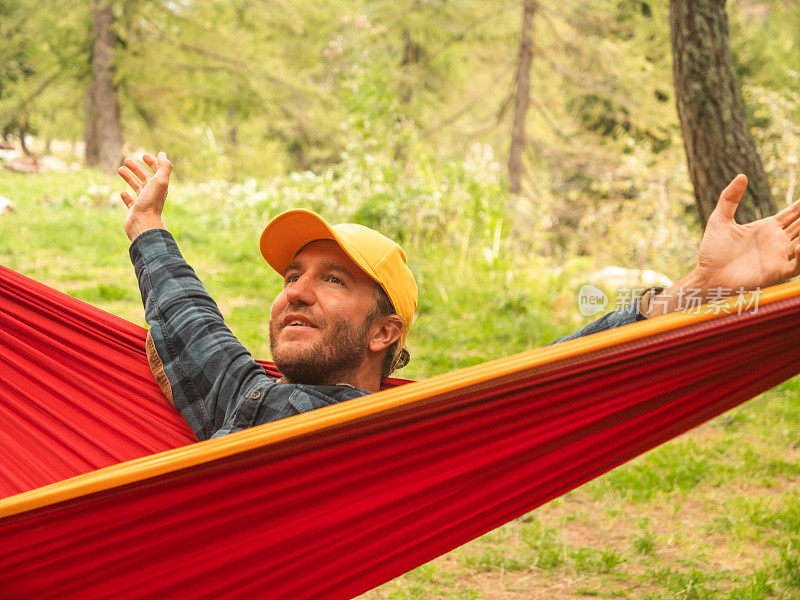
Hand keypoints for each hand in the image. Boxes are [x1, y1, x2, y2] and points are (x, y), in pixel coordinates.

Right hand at [118, 152, 172, 240]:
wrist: (143, 224)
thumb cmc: (151, 203)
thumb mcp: (159, 181)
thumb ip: (163, 167)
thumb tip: (162, 154)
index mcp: (160, 187)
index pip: (157, 171)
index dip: (152, 162)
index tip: (143, 156)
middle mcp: (153, 194)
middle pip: (145, 178)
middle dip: (137, 169)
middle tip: (126, 161)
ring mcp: (144, 203)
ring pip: (137, 187)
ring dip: (130, 178)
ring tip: (120, 170)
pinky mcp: (135, 211)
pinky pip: (131, 202)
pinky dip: (126, 196)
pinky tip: (122, 192)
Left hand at [645, 175, 799, 316]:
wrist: (707, 275)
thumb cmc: (712, 250)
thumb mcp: (720, 219)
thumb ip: (730, 198)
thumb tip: (742, 176)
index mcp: (768, 227)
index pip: (793, 213)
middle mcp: (778, 241)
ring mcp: (779, 256)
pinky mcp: (776, 271)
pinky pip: (798, 264)